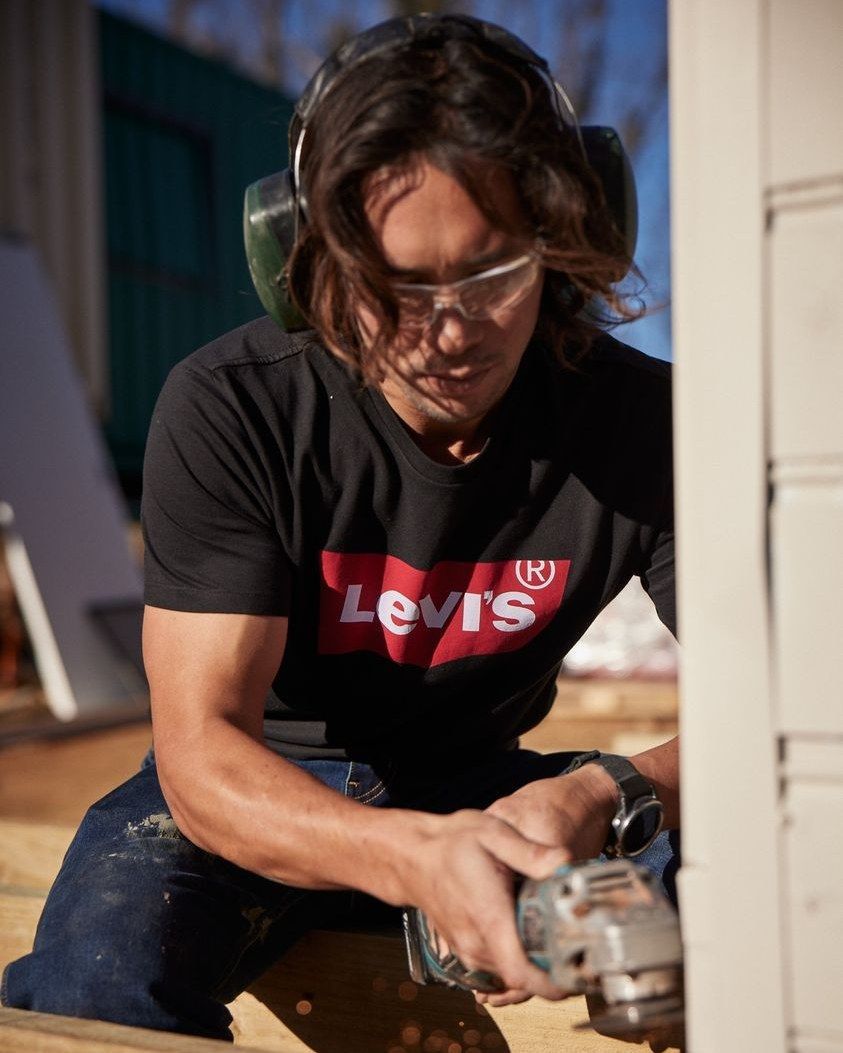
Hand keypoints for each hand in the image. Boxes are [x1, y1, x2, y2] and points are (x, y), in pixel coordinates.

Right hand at [395, 808, 570, 1002]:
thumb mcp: (495, 834)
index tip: (578, 973)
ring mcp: (469, 951)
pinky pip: (498, 968)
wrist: (412, 856)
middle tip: (576, 943)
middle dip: (553, 968)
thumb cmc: (450, 844)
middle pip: (525, 978)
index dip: (555, 984)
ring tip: (552, 935)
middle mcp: (477, 943)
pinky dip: (516, 959)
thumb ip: (532, 853)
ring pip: (511, 975)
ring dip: (535, 963)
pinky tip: (526, 933)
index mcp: (489, 918)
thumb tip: (565, 863)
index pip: (523, 974)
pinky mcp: (466, 950)